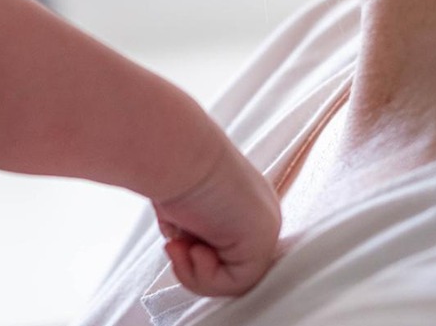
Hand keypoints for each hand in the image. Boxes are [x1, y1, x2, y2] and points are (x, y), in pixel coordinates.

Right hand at [152, 141, 281, 296]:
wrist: (174, 152)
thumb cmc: (170, 171)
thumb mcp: (181, 209)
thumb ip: (192, 231)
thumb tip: (185, 249)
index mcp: (244, 202)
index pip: (227, 249)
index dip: (195, 256)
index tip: (174, 240)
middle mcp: (258, 213)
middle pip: (229, 265)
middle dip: (193, 264)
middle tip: (175, 245)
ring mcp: (265, 227)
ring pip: (232, 279)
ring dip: (196, 272)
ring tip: (181, 245)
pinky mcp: (261, 242)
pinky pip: (236, 284)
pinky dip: (205, 276)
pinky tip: (193, 248)